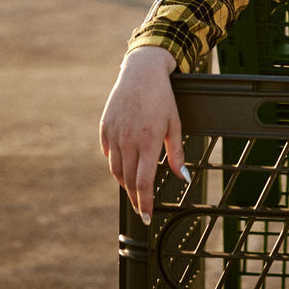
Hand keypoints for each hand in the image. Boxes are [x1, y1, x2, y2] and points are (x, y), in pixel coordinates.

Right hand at [99, 46, 182, 223]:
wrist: (141, 71)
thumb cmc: (162, 97)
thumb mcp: (174, 124)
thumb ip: (176, 152)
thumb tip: (183, 177)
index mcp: (148, 140)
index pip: (143, 182)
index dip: (145, 203)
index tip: (147, 217)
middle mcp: (128, 140)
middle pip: (128, 180)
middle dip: (135, 198)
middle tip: (142, 208)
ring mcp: (114, 134)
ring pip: (116, 170)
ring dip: (125, 184)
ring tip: (134, 190)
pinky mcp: (104, 127)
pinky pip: (108, 153)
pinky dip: (115, 163)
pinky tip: (123, 164)